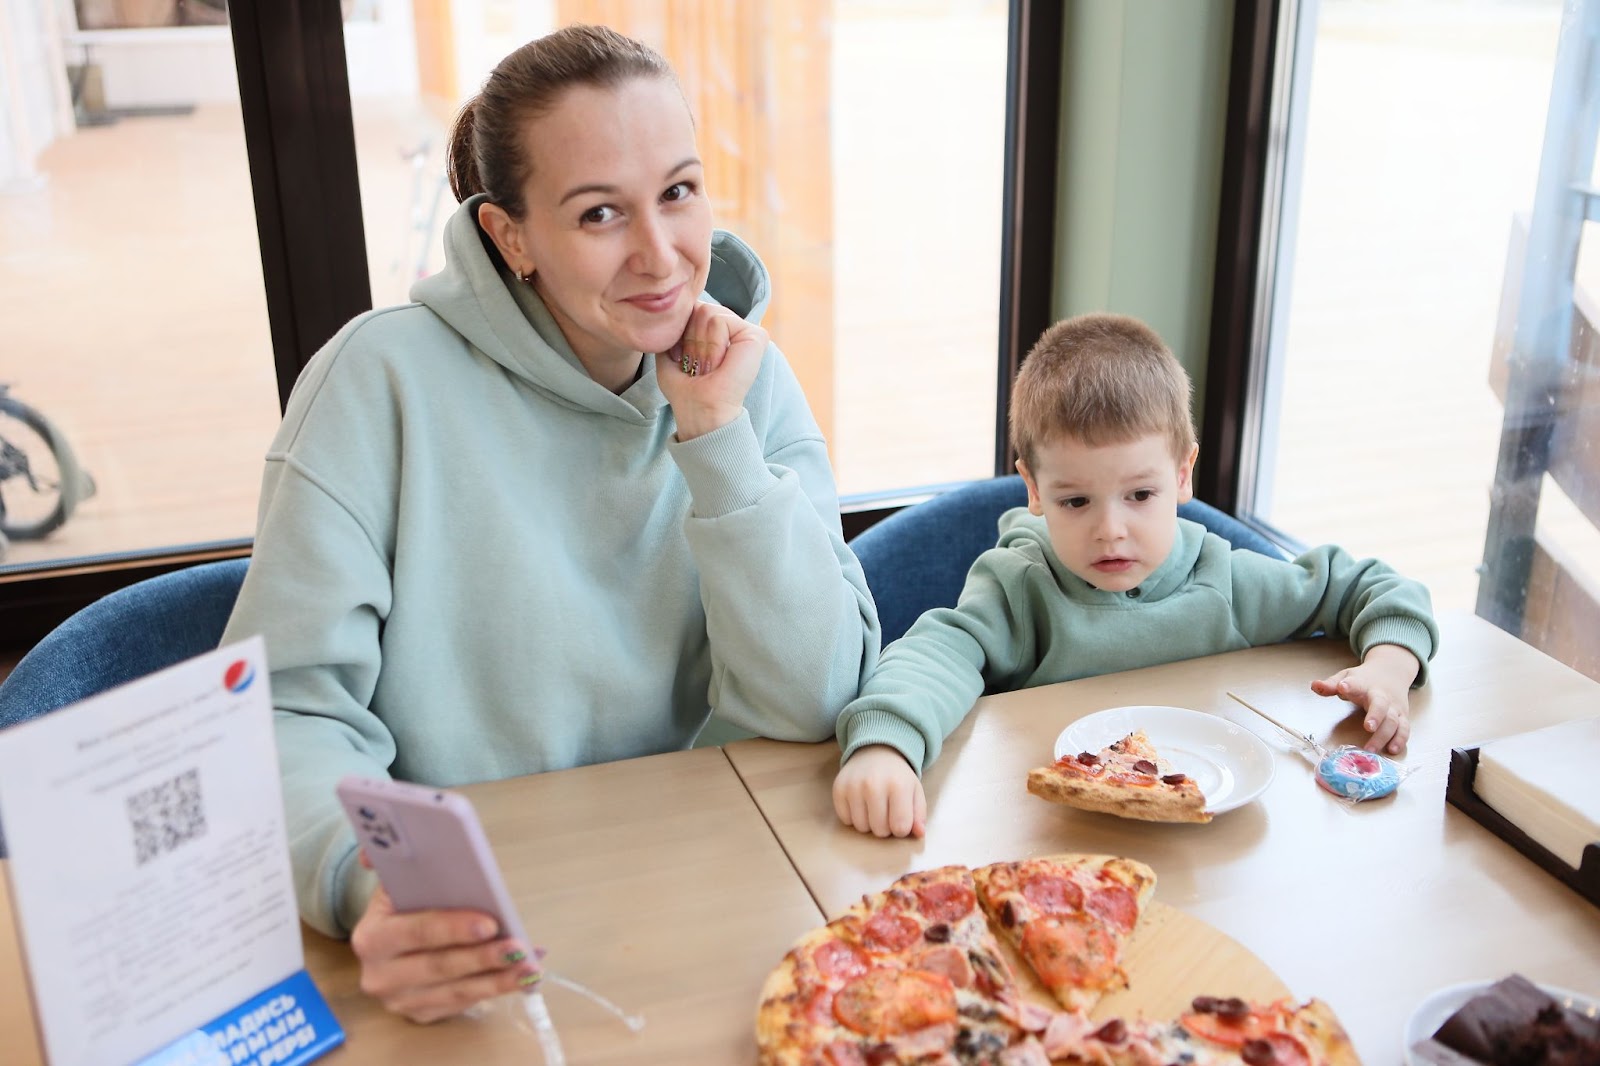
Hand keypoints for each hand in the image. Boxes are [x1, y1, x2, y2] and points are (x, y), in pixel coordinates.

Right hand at [350, 855, 541, 1022]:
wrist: (385, 944)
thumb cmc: (401, 907)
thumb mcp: (394, 884)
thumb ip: (391, 864)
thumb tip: (375, 853)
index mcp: (371, 938)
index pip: (416, 932)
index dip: (454, 929)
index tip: (490, 924)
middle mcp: (380, 976)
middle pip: (439, 967)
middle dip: (483, 958)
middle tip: (518, 947)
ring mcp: (399, 1001)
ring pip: (455, 992)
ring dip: (498, 981)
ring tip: (530, 967)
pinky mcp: (421, 1015)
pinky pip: (463, 1005)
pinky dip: (496, 989)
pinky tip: (523, 977)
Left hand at [654, 302, 765, 439]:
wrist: (700, 410)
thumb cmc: (686, 390)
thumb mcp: (669, 354)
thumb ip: (671, 330)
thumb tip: (671, 309)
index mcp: (716, 330)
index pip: (690, 308)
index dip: (681, 334)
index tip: (686, 361)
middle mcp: (733, 327)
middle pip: (699, 307)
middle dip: (691, 339)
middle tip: (700, 367)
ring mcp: (746, 331)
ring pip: (708, 312)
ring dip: (701, 345)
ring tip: (709, 368)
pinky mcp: (756, 335)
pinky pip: (720, 320)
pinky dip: (713, 345)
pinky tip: (719, 364)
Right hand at [832, 744, 926, 837]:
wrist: (876, 752)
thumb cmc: (898, 777)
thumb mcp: (915, 792)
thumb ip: (919, 815)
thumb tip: (919, 834)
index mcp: (899, 786)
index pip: (900, 828)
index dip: (902, 828)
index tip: (901, 817)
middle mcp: (874, 785)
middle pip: (880, 830)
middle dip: (885, 827)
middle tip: (886, 811)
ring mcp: (853, 787)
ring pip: (861, 828)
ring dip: (869, 823)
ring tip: (874, 807)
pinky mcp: (838, 789)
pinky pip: (845, 820)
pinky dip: (853, 817)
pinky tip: (860, 804)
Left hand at [1310, 644, 1420, 755]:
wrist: (1392, 671)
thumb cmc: (1364, 679)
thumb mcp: (1346, 676)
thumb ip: (1331, 684)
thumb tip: (1314, 685)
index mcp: (1364, 685)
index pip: (1356, 684)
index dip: (1349, 686)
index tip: (1342, 687)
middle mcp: (1382, 696)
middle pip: (1381, 705)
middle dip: (1376, 716)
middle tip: (1368, 727)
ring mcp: (1394, 707)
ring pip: (1393, 721)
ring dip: (1384, 736)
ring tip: (1371, 749)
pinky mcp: (1402, 716)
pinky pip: (1404, 729)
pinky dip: (1400, 740)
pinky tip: (1392, 750)